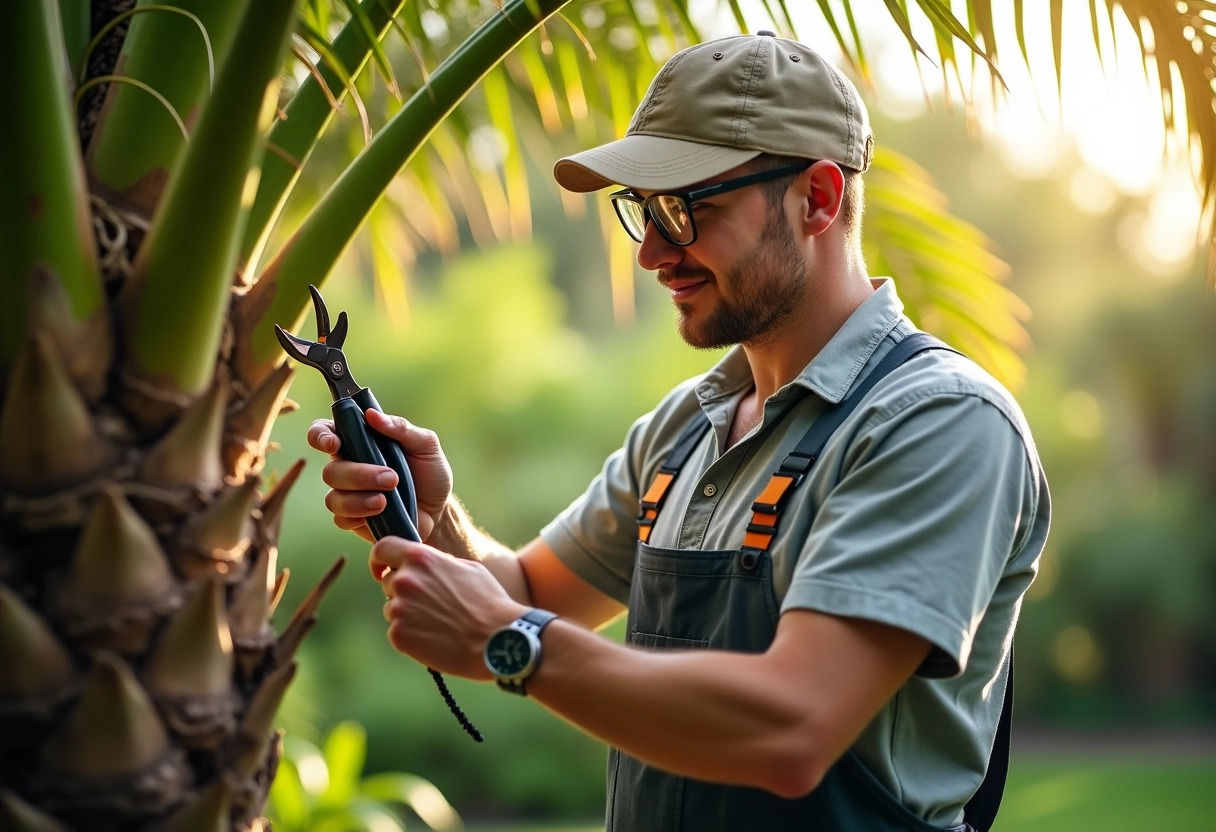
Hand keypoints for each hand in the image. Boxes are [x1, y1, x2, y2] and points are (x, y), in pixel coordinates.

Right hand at [307, 411, 452, 542]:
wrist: (440, 510)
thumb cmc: (430, 472)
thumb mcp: (425, 445)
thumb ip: (400, 428)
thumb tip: (372, 415)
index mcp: (359, 441)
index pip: (325, 431)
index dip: (320, 435)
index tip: (333, 443)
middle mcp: (348, 465)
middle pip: (330, 470)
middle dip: (359, 475)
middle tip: (391, 478)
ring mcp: (349, 494)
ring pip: (333, 498)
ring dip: (359, 500)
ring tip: (386, 500)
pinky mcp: (353, 519)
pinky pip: (341, 519)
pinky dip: (360, 516)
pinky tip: (381, 513)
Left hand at [373, 537, 526, 678]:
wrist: (497, 640)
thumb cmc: (488, 601)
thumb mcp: (467, 568)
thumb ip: (437, 562)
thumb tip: (423, 566)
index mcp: (421, 558)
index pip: (383, 547)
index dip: (380, 558)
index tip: (382, 568)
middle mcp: (405, 580)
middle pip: (389, 582)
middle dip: (404, 590)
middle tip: (430, 604)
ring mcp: (399, 609)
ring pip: (393, 608)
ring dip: (408, 613)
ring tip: (438, 622)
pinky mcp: (398, 635)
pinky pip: (397, 631)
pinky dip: (411, 634)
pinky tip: (435, 637)